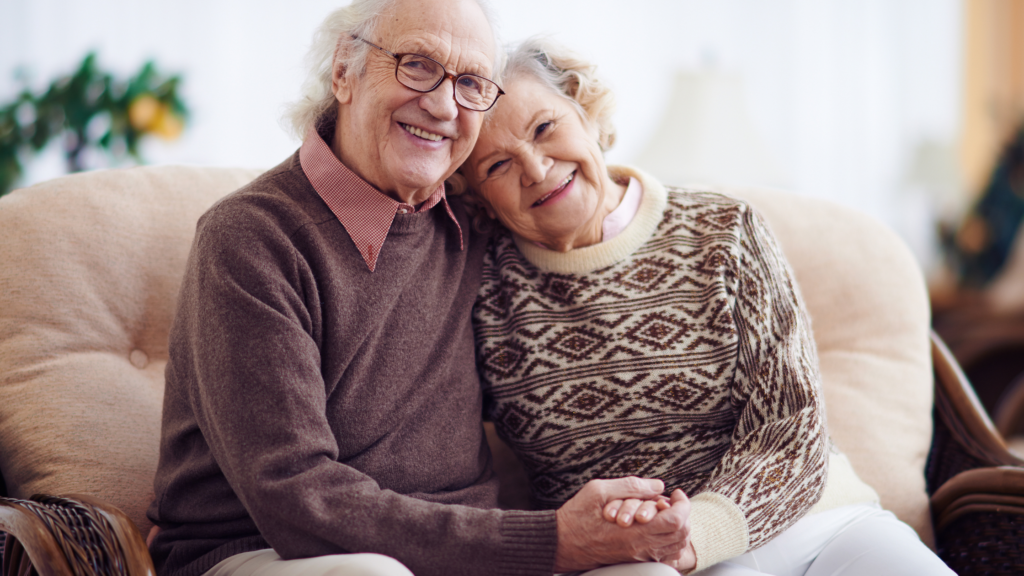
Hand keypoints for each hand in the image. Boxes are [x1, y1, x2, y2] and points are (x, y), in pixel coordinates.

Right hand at [554, 479, 690, 572]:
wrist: (560, 542)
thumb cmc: (576, 515)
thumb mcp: (599, 490)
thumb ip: (631, 486)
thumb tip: (658, 485)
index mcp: (634, 531)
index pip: (676, 520)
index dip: (683, 503)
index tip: (676, 493)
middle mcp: (641, 548)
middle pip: (681, 534)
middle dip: (683, 514)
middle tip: (672, 501)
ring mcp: (638, 557)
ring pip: (675, 547)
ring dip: (677, 527)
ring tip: (665, 512)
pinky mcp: (634, 561)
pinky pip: (664, 555)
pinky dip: (669, 541)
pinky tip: (658, 528)